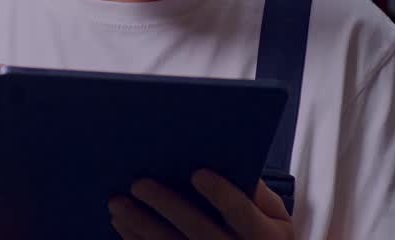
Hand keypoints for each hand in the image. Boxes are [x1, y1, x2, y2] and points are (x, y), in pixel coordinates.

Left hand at [109, 170, 293, 239]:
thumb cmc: (265, 236)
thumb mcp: (277, 216)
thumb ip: (257, 192)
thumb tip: (227, 161)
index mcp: (266, 236)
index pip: (241, 214)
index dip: (221, 194)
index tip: (197, 173)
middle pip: (199, 231)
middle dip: (167, 206)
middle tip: (139, 183)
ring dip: (141, 226)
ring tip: (118, 204)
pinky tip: (122, 225)